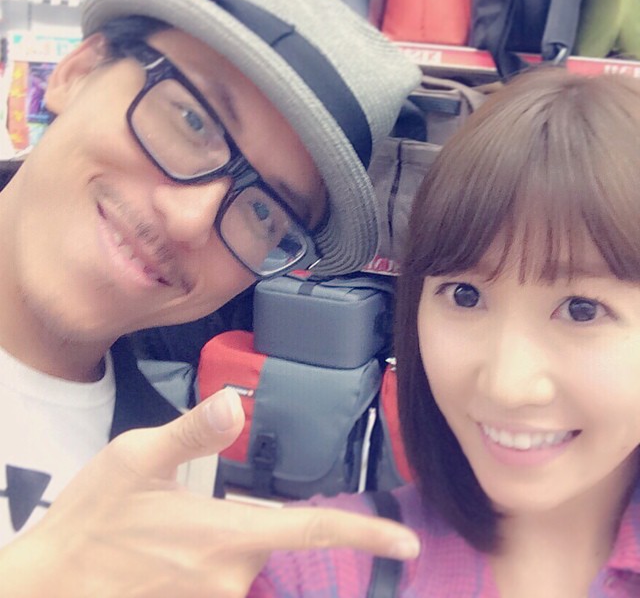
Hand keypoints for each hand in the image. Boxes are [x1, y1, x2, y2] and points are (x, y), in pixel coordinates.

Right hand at [0, 389, 418, 596]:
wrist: (48, 584)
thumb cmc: (92, 519)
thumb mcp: (136, 457)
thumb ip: (193, 431)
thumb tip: (234, 404)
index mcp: (225, 533)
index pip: (312, 528)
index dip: (366, 533)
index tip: (407, 542)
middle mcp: (228, 575)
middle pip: (272, 539)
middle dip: (251, 521)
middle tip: (187, 510)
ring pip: (242, 559)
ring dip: (221, 539)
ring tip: (163, 533)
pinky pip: (220, 579)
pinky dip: (208, 560)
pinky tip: (165, 549)